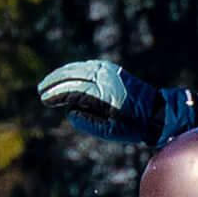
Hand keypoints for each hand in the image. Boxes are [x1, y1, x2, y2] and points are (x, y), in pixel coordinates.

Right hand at [39, 59, 186, 147]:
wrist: (156, 111)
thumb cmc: (133, 126)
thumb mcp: (110, 131)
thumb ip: (88, 122)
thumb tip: (69, 111)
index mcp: (103, 95)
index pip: (72, 91)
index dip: (56, 94)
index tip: (44, 99)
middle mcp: (105, 79)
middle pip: (72, 76)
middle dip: (54, 83)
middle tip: (41, 90)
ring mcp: (109, 71)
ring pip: (78, 68)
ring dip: (61, 73)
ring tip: (48, 82)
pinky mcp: (112, 69)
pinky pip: (87, 65)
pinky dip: (74, 68)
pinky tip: (65, 73)